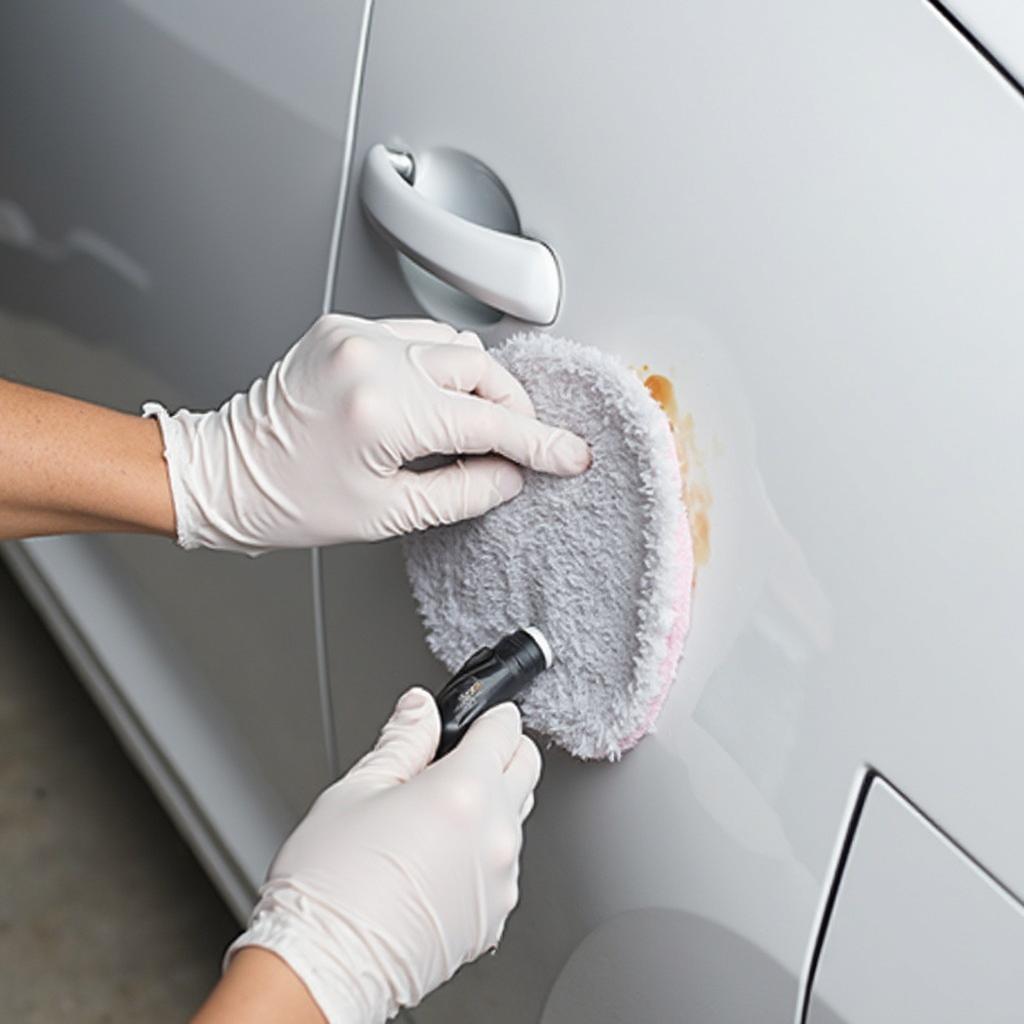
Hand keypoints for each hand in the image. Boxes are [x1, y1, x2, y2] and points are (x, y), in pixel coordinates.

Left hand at [145, 314, 589, 553]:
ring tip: (468, 426)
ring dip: (478, 383)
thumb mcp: (388, 515)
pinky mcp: (344, 327)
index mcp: (383, 413)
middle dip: (512, 409)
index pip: (488, 424)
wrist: (222, 473)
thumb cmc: (288, 500)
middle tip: (518, 446)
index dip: (540, 443)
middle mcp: (372, 359)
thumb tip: (510, 475)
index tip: (571, 454)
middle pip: (483, 369)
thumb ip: (464, 493)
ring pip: (456, 344)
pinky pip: (418, 334)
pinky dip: (439, 364)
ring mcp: (356, 335)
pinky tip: (432, 397)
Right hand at [225, 689, 541, 1022]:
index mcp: (463, 792)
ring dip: (490, 805)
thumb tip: (420, 709)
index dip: (489, 715)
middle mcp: (493, 835)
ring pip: (515, 818)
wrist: (324, 968)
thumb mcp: (356, 789)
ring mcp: (500, 879)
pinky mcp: (494, 917)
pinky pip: (502, 867)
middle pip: (526, 768)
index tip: (475, 717)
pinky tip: (436, 859)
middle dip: (500, 752)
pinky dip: (481, 854)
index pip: (506, 729)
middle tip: (458, 757)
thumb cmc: (329, 887)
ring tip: (433, 816)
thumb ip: (402, 740)